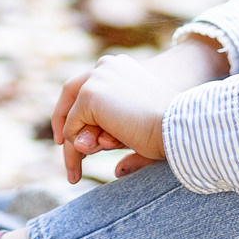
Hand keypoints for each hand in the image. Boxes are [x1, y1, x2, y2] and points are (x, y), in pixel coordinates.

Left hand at [53, 53, 173, 182]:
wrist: (178, 126)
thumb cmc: (170, 133)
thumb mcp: (140, 134)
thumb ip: (125, 145)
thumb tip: (116, 172)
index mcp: (120, 67)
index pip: (87, 87)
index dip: (77, 111)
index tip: (71, 135)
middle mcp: (105, 66)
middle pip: (71, 94)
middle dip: (63, 122)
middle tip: (60, 145)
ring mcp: (96, 79)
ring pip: (71, 115)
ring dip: (74, 144)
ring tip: (78, 170)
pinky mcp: (89, 95)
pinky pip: (72, 128)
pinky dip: (79, 145)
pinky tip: (100, 151)